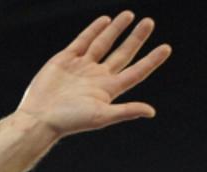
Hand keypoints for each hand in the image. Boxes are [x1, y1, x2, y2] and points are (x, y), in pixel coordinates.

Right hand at [17, 11, 170, 136]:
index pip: (136, 71)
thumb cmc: (70, 120)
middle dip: (136, 38)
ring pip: (103, 43)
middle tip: (149, 22)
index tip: (166, 48)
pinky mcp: (65, 59)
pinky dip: (93, 30)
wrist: (39, 117)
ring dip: (116, 30)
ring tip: (129, 15)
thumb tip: (151, 112)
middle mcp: (97, 77)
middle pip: (122, 54)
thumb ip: (126, 111)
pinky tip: (104, 20)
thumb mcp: (101, 116)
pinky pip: (83, 41)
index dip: (152, 60)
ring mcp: (82, 67)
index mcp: (108, 90)